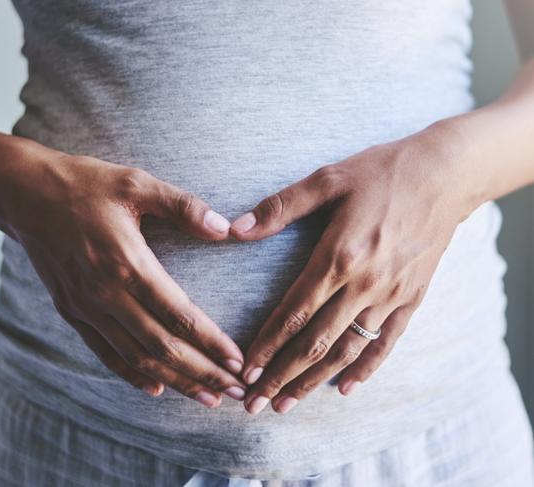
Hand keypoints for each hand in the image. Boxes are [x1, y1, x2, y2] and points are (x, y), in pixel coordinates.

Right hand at [3, 151, 245, 407]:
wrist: (24, 194)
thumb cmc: (84, 185)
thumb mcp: (137, 183)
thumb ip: (183, 207)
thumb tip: (225, 229)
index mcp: (127, 262)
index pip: (179, 315)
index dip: (212, 342)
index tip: (238, 362)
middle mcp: (106, 293)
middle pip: (162, 347)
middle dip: (202, 373)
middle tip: (234, 391)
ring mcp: (85, 307)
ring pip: (137, 358)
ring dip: (175, 380)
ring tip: (206, 398)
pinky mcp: (71, 311)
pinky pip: (105, 352)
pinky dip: (132, 374)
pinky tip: (157, 388)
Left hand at [230, 127, 474, 414]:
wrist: (445, 174)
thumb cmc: (381, 171)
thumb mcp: (327, 178)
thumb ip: (281, 207)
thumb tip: (235, 229)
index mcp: (337, 256)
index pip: (294, 313)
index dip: (266, 344)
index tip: (245, 370)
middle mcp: (363, 284)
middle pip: (315, 341)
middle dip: (281, 375)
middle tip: (255, 403)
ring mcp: (390, 295)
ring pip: (346, 349)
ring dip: (314, 380)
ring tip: (287, 403)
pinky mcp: (411, 298)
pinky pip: (385, 342)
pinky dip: (365, 368)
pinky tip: (344, 388)